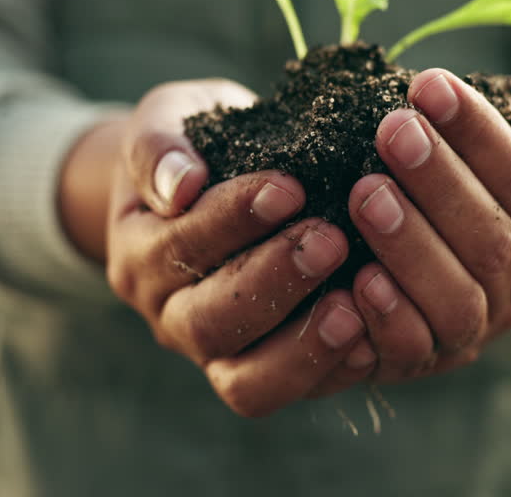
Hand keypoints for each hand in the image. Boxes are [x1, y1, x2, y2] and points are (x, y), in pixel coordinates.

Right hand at [100, 80, 375, 416]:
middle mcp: (170, 314)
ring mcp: (217, 353)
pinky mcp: (266, 373)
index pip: (180, 246)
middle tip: (331, 240)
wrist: (206, 183)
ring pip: (246, 381)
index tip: (289, 187)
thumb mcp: (168, 118)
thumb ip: (159, 145)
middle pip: (210, 323)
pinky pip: (293, 392)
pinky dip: (330, 372)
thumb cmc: (196, 142)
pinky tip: (372, 337)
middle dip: (272, 283)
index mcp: (139, 252)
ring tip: (354, 306)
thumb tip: (180, 185)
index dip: (233, 220)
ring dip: (302, 346)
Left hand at [345, 69, 510, 382]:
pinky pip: (411, 349)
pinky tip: (357, 276)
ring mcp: (471, 333)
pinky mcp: (420, 362)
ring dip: (410, 245)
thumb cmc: (474, 186)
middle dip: (440, 181)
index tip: (430, 85)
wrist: (443, 265)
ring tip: (368, 192)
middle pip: (490, 241)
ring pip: (456, 300)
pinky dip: (387, 317)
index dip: (480, 135)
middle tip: (393, 129)